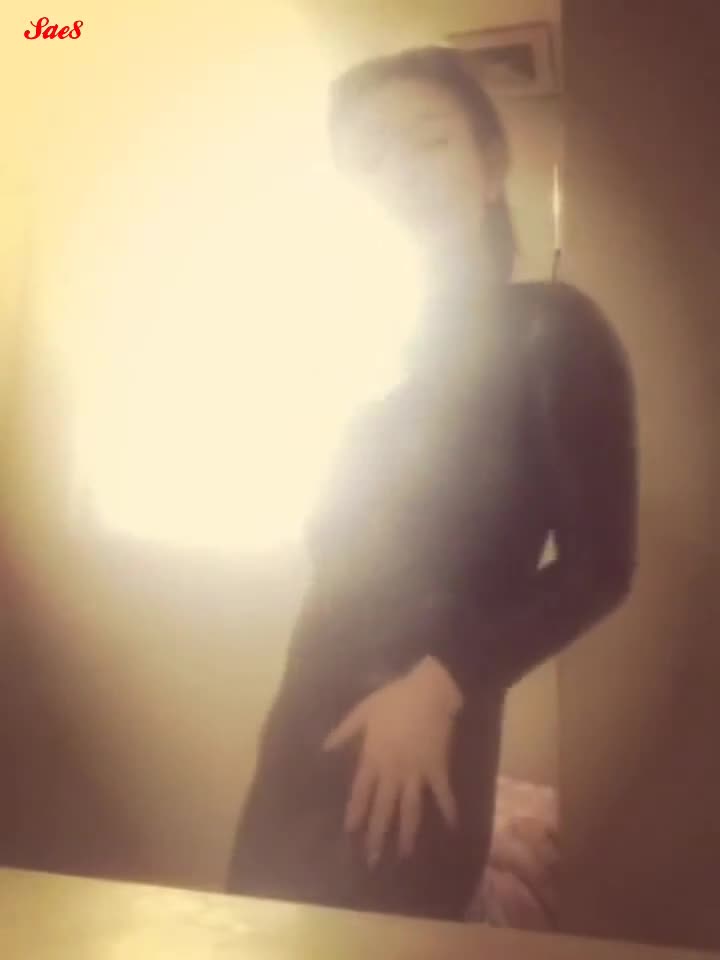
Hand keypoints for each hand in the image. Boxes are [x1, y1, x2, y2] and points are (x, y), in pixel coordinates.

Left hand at [323, 655, 463, 866]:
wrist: (428, 691)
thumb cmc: (395, 698)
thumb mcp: (363, 711)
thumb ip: (345, 731)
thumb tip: (324, 747)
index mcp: (373, 757)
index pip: (361, 791)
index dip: (355, 812)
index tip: (350, 832)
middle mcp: (392, 770)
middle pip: (383, 808)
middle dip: (377, 834)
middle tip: (372, 859)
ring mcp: (416, 772)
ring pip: (409, 808)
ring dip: (407, 833)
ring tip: (405, 854)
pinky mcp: (437, 768)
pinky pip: (442, 793)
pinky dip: (448, 809)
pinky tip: (452, 827)